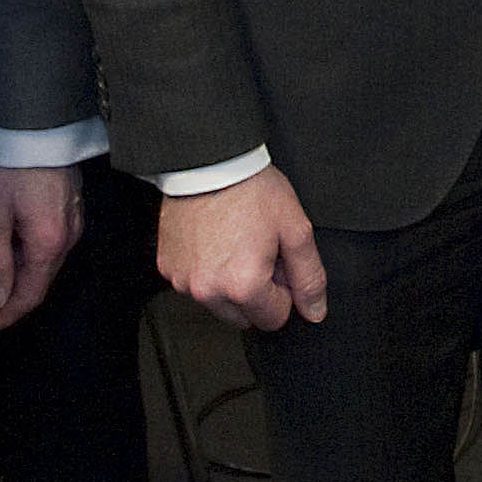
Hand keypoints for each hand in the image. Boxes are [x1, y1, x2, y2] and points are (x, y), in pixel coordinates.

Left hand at [0, 161, 83, 333]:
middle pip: (39, 284)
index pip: (28, 297)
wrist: (37, 128)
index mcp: (49, 244)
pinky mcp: (71, 211)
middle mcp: (68, 239)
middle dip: (9, 302)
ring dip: (18, 281)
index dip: (4, 316)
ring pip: (44, 266)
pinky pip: (50, 247)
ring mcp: (73, 224)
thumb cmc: (11, 168)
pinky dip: (29, 260)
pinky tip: (9, 256)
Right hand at [157, 165, 328, 330]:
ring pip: (217, 303)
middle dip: (255, 291)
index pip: (274, 318)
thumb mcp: (296, 229)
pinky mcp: (167, 268)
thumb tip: (314, 311)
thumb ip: (309, 276)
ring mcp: (183, 281)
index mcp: (243, 285)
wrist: (210, 163)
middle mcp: (208, 290)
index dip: (282, 290)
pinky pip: (193, 284)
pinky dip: (205, 270)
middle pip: (244, 316)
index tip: (277, 261)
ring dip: (228, 284)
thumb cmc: (252, 190)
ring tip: (235, 243)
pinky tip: (213, 241)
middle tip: (257, 250)